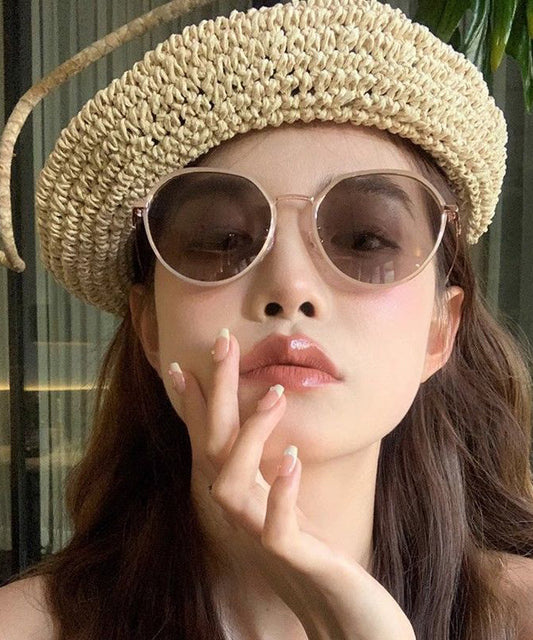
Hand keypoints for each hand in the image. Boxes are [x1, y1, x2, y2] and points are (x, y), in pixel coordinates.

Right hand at [169, 330, 415, 639]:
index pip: (210, 443)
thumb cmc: (315, 562)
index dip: (195, 405)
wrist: (343, 622)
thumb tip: (272, 443)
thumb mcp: (286, 510)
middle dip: (216, 392)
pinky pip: (277, 527)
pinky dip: (282, 492)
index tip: (181, 364)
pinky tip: (292, 460)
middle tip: (223, 342)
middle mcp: (242, 515)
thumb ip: (271, 480)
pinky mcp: (294, 560)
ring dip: (250, 435)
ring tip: (274, 394)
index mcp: (244, 498)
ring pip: (232, 484)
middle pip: (214, 447)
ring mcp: (262, 538)